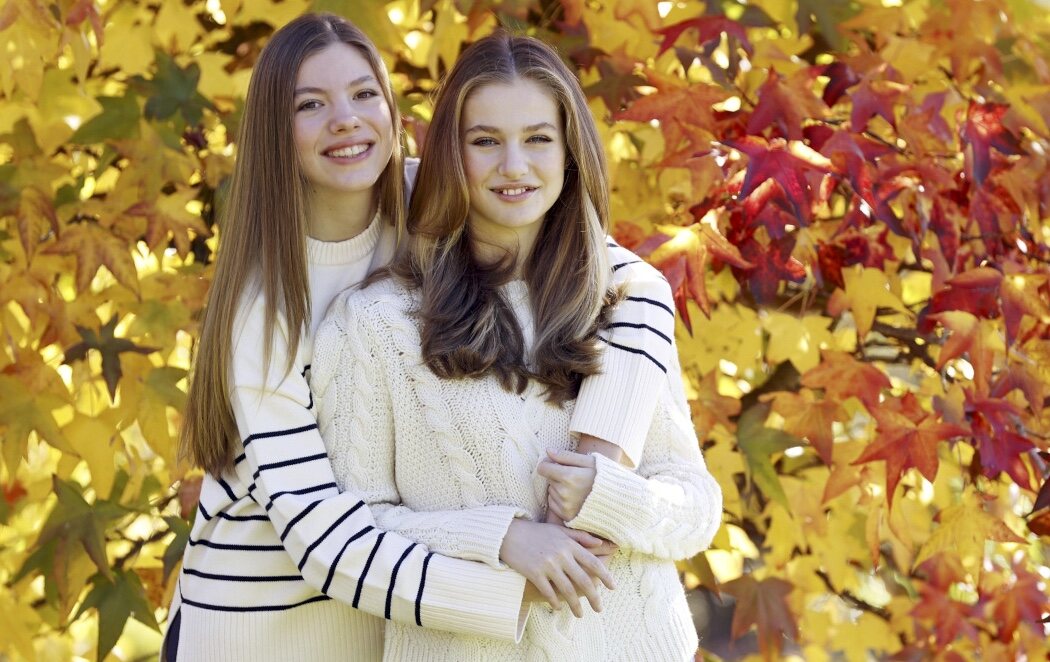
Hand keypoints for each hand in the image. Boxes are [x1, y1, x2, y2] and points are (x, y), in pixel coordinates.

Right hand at [500, 519, 615, 616]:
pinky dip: (555, 602)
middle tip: (599, 608)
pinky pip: (549, 592)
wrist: (509, 534)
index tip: (613, 587)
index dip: (605, 576)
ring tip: (580, 614)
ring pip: (567, 590)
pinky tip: (559, 607)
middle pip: (583, 580)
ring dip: (575, 605)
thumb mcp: (560, 530)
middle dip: (594, 597)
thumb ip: (581, 536)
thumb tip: (600, 543)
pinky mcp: (534, 573)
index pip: (593, 562)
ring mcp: (547, 565)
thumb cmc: (537, 533)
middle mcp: (561, 555)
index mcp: (569, 544)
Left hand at [537, 449, 596, 521]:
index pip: (542, 468)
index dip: (548, 463)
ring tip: (576, 488)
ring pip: (551, 491)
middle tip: (573, 477)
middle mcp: (564, 492)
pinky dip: (560, 500)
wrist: (617, 500)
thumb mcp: (588, 461)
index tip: (555, 463)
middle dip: (556, 476)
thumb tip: (548, 451)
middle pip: (548, 479)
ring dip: (558, 488)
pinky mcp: (566, 516)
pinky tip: (574, 498)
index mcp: (568, 476)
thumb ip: (565, 456)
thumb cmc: (603, 477)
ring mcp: (564, 506)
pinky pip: (553, 504)